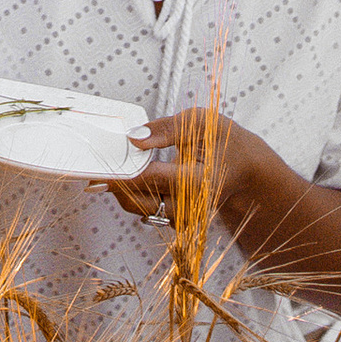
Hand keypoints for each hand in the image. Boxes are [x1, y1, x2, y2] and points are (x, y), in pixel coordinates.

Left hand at [110, 105, 253, 223]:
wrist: (245, 168)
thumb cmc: (223, 142)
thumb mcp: (198, 123)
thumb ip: (164, 130)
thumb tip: (133, 137)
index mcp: (195, 182)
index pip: (147, 179)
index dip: (119, 172)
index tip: (97, 165)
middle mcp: (189, 206)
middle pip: (137, 201)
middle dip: (115, 182)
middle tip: (96, 164)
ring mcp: (183, 217)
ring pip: (139, 208)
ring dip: (123, 188)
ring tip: (113, 165)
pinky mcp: (177, 219)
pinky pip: (147, 209)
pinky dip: (135, 193)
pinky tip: (131, 174)